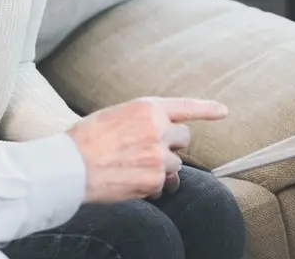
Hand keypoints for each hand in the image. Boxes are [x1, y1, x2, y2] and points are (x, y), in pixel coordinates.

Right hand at [68, 97, 227, 202]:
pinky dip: (151, 187)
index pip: (186, 106)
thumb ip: (143, 119)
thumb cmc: (86, 139)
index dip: (208, 110)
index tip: (223, 111)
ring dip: (161, 168)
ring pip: (175, 165)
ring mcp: (158, 156)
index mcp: (147, 108)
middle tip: (152, 151)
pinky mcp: (153, 180)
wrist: (70, 166)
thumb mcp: (116, 114)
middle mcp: (158, 129)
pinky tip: (131, 182)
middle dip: (174, 146)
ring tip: (134, 168)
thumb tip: (159, 131)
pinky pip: (162, 186)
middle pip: (184, 138)